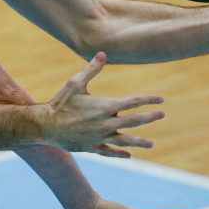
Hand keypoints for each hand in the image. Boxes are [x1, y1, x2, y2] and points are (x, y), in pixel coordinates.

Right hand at [45, 52, 164, 156]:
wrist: (46, 126)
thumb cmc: (60, 102)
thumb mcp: (75, 83)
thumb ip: (91, 69)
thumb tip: (103, 53)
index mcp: (105, 106)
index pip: (133, 102)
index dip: (148, 100)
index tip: (161, 99)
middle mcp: (106, 123)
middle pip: (134, 121)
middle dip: (150, 117)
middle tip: (162, 114)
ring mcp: (100, 137)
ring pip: (125, 140)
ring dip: (140, 141)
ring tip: (151, 144)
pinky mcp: (92, 147)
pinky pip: (110, 151)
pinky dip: (120, 154)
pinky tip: (128, 155)